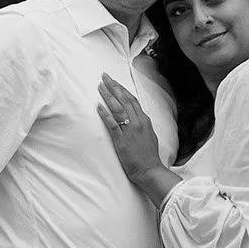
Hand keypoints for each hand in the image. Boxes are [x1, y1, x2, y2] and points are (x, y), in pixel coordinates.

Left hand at [96, 76, 176, 207]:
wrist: (150, 170)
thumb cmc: (149, 156)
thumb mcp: (149, 135)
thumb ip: (142, 125)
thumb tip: (136, 117)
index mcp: (145, 120)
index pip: (132, 100)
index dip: (122, 89)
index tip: (114, 82)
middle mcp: (138, 122)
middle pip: (124, 100)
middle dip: (114, 87)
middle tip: (104, 77)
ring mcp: (130, 131)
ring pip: (118, 108)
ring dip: (108, 96)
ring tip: (100, 86)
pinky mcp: (122, 140)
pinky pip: (112, 124)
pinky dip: (105, 114)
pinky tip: (98, 107)